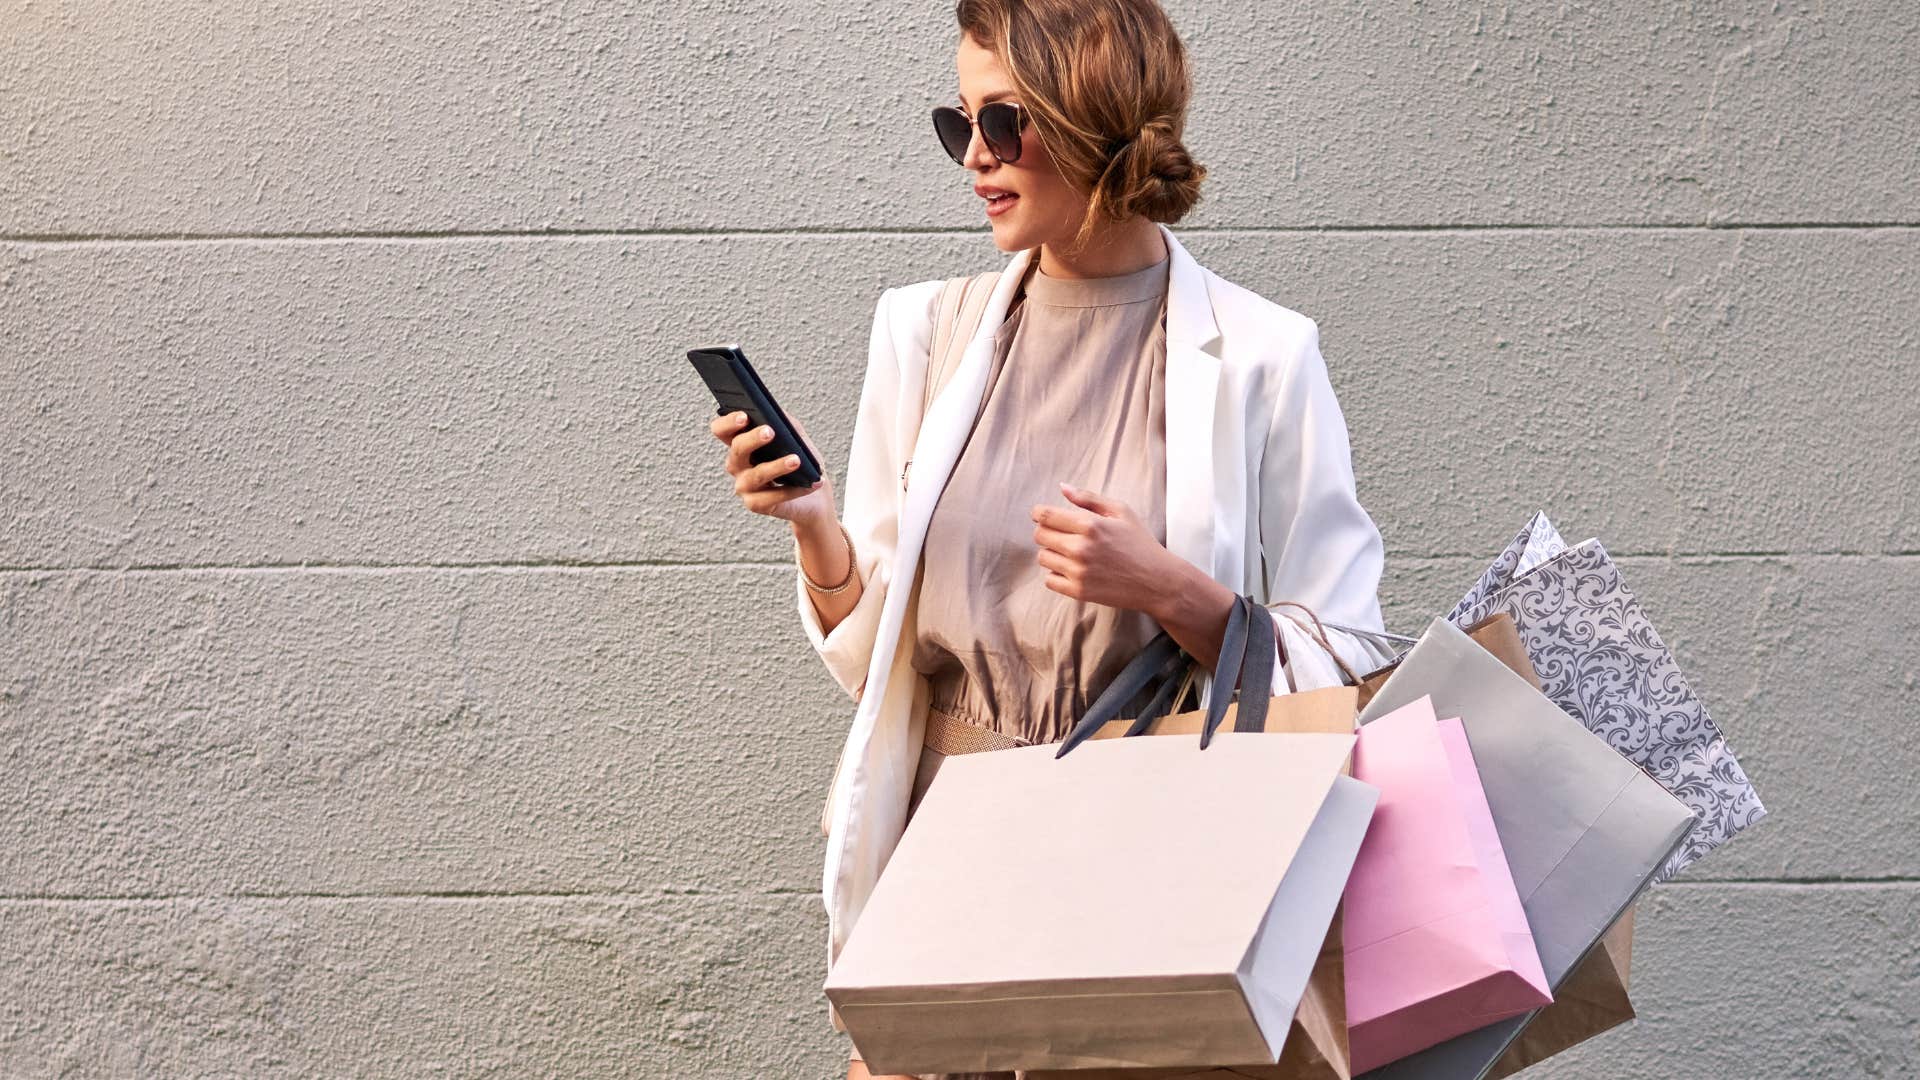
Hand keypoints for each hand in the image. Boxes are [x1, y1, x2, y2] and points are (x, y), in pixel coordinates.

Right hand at [709, 409, 834, 525]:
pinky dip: (793, 490)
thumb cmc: (801, 462)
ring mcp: (744, 486)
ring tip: (796, 460)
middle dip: (752, 439)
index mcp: (741, 444)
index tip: (744, 416)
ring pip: (756, 475)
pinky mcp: (756, 504)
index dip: (728, 423)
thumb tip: (777, 413)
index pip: (722, 430)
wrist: (815, 497)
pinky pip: (772, 497)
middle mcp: (737, 465)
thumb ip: (785, 422)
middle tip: (769, 432)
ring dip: (777, 466)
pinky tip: (811, 483)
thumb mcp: (796, 437)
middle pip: (737, 449)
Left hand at [1030, 482, 1183, 614]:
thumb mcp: (1121, 512)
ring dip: (1052, 553)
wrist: (1157, 581)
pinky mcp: (1078, 591)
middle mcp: (1081, 548)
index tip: (1043, 515)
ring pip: (1043, 558)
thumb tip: (1062, 487)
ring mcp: (1078, 572)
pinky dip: (1057, 574)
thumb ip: (1089, 498)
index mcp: (1090, 525)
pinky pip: (1049, 580)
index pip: (1045, 516)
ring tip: (1071, 553)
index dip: (1039, 513)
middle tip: (1062, 534)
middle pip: (1040, 536)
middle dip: (1046, 532)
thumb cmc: (1140, 544)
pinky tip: (1073, 569)